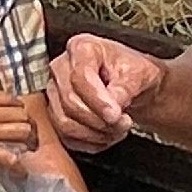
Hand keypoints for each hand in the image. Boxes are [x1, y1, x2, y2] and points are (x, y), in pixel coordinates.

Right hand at [46, 36, 163, 153]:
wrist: (130, 85)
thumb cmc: (131, 73)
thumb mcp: (137, 74)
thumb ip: (124, 89)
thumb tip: (113, 107)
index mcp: (81, 48)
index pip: (80, 77)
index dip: (98, 100)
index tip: (116, 115)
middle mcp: (61, 68)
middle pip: (70, 102)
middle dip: (99, 120)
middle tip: (123, 123)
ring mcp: (54, 92)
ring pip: (64, 123)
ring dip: (95, 134)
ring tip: (117, 130)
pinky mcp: (54, 114)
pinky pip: (66, 137)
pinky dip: (89, 143)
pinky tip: (106, 136)